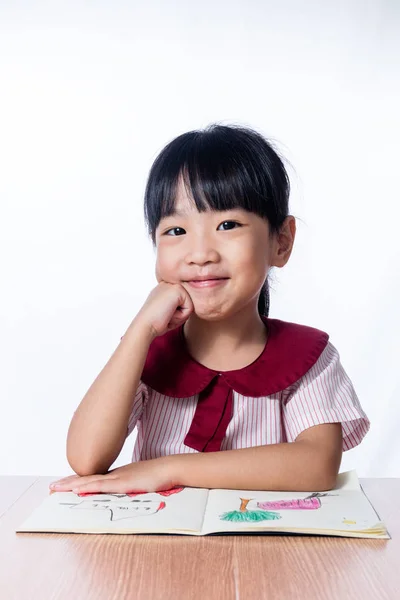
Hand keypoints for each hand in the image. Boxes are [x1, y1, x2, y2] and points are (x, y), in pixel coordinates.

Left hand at [49, 457, 176, 494]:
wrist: (169, 468)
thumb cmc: (158, 476)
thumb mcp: (140, 481)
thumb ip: (129, 486)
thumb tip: (123, 491)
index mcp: (118, 475)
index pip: (92, 478)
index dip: (77, 481)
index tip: (63, 484)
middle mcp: (114, 474)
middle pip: (87, 478)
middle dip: (68, 483)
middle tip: (52, 488)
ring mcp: (118, 477)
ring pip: (90, 481)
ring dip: (71, 485)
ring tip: (56, 488)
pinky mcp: (123, 484)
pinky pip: (102, 486)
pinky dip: (88, 488)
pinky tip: (77, 490)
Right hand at [135, 281, 193, 338]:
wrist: (145, 326)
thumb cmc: (154, 323)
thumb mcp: (167, 311)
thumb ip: (177, 306)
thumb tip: (190, 308)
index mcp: (164, 288)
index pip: (183, 302)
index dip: (176, 314)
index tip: (162, 315)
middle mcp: (168, 284)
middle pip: (187, 303)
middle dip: (179, 314)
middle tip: (164, 316)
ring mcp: (172, 284)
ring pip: (190, 305)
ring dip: (180, 316)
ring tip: (166, 315)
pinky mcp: (177, 289)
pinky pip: (190, 308)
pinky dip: (181, 316)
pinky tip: (168, 314)